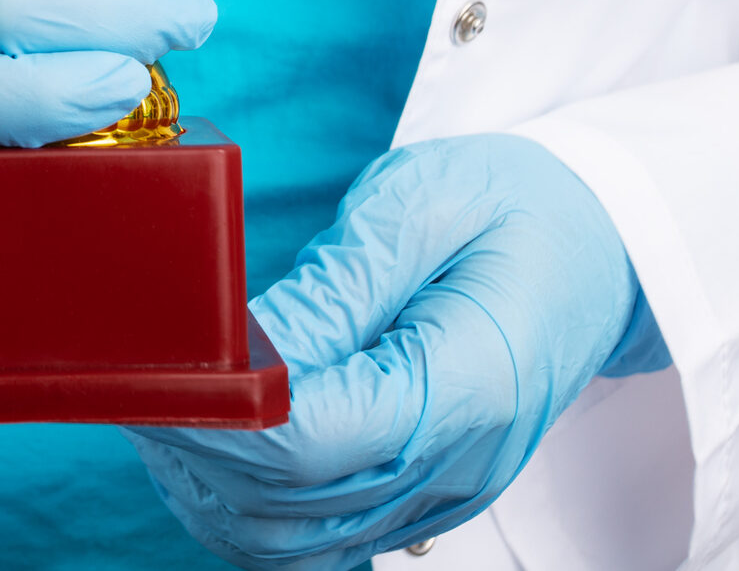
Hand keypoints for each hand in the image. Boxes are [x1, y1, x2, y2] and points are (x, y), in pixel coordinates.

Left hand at [125, 134, 667, 567]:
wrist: (602, 243)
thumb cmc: (516, 204)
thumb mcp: (426, 202)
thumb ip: (337, 282)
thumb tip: (246, 343)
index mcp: (469, 384)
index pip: (318, 440)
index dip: (225, 416)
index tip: (161, 369)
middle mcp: (456, 464)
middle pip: (292, 506)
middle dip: (200, 451)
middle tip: (136, 383)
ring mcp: (440, 491)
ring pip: (296, 541)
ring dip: (213, 487)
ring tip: (162, 409)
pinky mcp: (421, 491)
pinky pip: (319, 536)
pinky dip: (250, 505)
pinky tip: (214, 446)